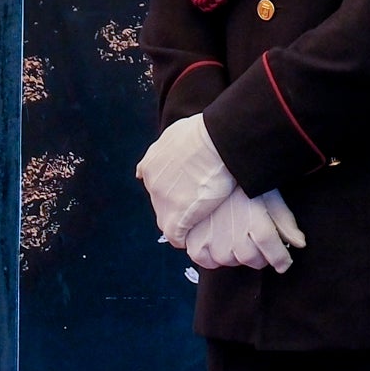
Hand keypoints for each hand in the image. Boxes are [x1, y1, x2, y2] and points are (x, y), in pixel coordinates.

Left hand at [138, 113, 236, 242]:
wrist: (218, 142)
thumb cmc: (205, 132)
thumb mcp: (177, 133)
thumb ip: (166, 148)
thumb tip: (156, 161)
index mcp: (152, 164)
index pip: (157, 185)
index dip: (174, 190)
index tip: (188, 191)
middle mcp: (152, 183)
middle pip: (162, 203)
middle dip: (177, 205)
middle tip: (200, 204)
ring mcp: (163, 201)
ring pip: (168, 220)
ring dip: (182, 221)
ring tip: (200, 221)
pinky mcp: (177, 216)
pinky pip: (175, 236)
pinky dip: (183, 238)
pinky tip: (193, 237)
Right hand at [185, 185, 304, 273]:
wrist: (208, 167)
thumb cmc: (241, 181)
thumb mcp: (269, 195)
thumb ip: (285, 221)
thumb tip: (300, 243)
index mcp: (255, 220)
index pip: (273, 252)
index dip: (280, 259)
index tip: (284, 263)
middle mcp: (234, 233)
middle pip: (252, 259)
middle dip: (259, 256)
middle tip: (257, 244)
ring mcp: (212, 239)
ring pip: (230, 261)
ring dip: (236, 255)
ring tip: (236, 238)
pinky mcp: (194, 241)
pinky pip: (206, 261)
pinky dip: (212, 256)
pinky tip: (218, 243)